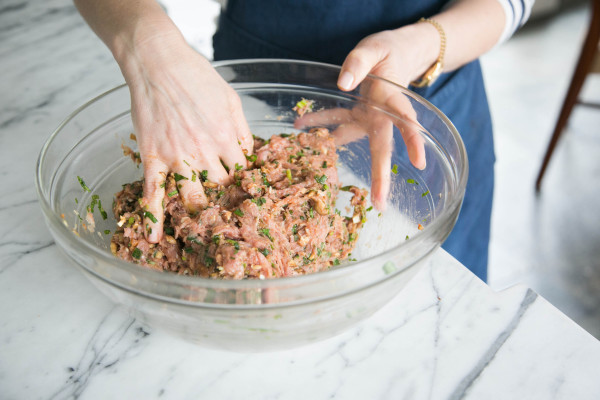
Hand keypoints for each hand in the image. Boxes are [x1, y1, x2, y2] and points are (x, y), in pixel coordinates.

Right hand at [122, 36, 252, 242]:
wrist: (158, 62)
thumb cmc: (197, 77)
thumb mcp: (231, 100)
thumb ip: (242, 131)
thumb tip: (250, 156)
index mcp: (228, 137)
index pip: (243, 174)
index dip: (245, 187)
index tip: (245, 198)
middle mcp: (205, 151)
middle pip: (221, 190)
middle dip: (225, 204)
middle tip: (227, 217)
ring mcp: (177, 156)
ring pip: (191, 197)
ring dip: (198, 215)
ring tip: (203, 232)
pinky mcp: (152, 156)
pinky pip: (153, 192)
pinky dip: (153, 217)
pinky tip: (154, 238)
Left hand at [330, 24, 439, 208]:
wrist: (392, 53)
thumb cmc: (388, 51)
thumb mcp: (373, 48)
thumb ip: (359, 63)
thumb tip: (343, 83)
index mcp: (393, 100)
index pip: (405, 120)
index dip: (413, 140)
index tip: (419, 161)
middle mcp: (383, 116)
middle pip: (383, 148)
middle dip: (381, 176)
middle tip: (380, 204)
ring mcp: (369, 119)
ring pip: (354, 141)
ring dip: (336, 157)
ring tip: (322, 178)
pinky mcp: (357, 115)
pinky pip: (336, 122)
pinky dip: (317, 125)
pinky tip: (299, 126)